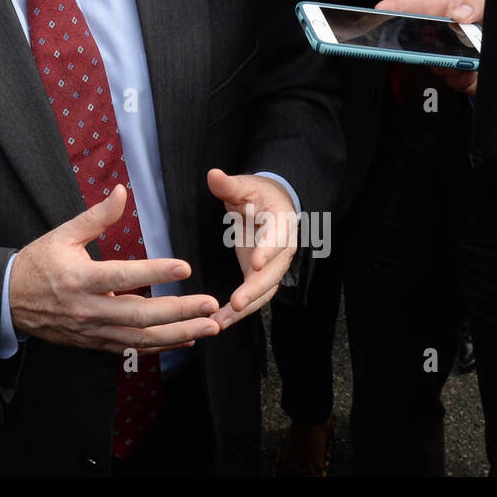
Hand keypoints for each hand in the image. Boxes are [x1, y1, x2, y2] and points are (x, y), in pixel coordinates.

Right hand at [9, 186, 219, 354]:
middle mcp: (88, 309)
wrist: (10, 300)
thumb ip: (96, 216)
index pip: (123, 276)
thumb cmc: (38, 263)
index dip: (155, 273)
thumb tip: (121, 192)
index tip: (184, 266)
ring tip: (210, 326)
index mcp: (80, 278)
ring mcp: (92, 330)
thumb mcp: (63, 234)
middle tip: (211, 304)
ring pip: (141, 338)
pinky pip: (132, 349)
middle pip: (140, 315)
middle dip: (180, 311)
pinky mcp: (94, 343)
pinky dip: (160, 346)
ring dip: (179, 334)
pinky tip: (185, 339)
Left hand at [206, 169, 298, 327]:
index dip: (268, 251)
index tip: (255, 264)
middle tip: (236, 303)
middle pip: (273, 273)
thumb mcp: (244, 186)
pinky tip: (217, 322)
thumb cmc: (258, 194)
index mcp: (282, 223)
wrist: (271, 205)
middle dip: (255, 289)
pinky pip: (253, 298)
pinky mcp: (261, 278)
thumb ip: (229, 185)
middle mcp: (283, 249)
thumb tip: (213, 175)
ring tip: (221, 321)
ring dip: (245, 308)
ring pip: (264, 292)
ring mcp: (274, 267)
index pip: (277, 238)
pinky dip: (237, 312)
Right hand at [376, 0, 485, 94]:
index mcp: (449, 10)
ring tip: (467, 58)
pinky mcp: (458, 75)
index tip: (381, 8)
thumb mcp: (492, 5)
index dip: (398, 6)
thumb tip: (459, 15)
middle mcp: (445, 33)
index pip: (419, 5)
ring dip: (447, 62)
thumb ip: (478, 3)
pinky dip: (461, 77)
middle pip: (418, 38)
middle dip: (419, 43)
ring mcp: (450, 54)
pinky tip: (472, 70)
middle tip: (425, 46)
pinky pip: (449, 79)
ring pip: (433, 61)